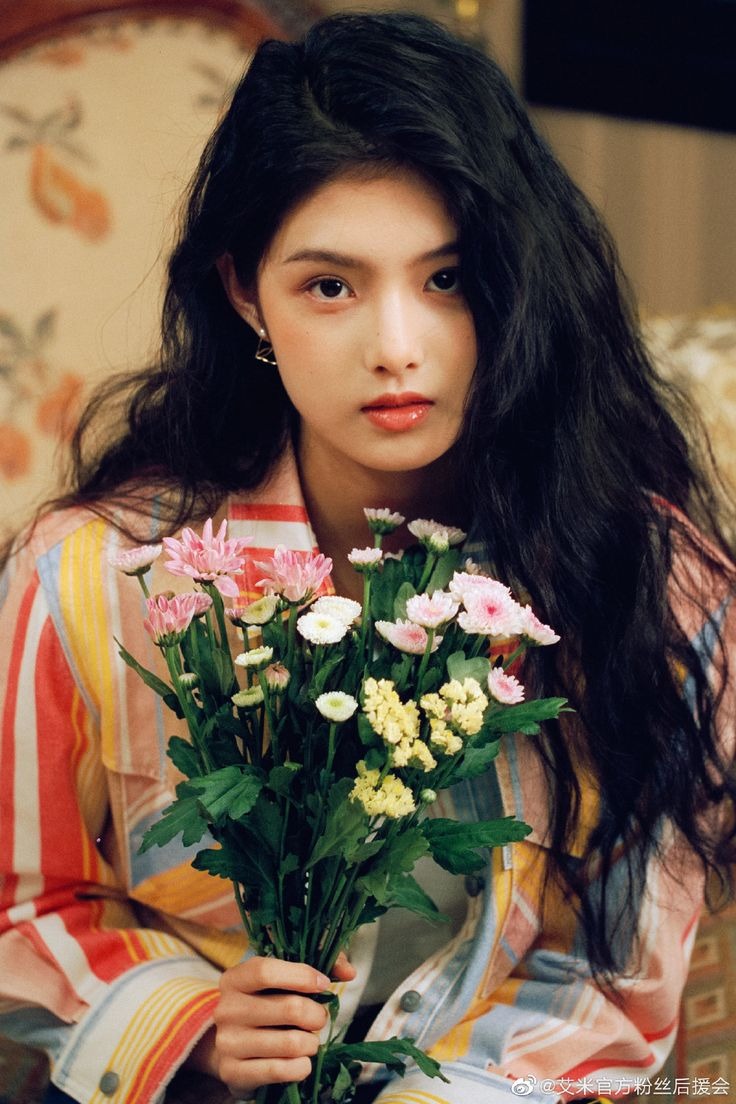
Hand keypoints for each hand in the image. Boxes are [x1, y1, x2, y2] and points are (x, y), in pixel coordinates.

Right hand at [208, 954, 355, 1094]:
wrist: (234, 1045)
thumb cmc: (266, 1004)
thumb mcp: (282, 979)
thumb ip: (317, 966)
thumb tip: (349, 972)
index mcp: (236, 979)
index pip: (266, 971)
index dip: (302, 976)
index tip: (323, 984)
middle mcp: (227, 1009)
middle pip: (289, 1008)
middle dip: (317, 1015)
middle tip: (318, 1018)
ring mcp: (228, 1042)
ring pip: (291, 1043)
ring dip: (311, 1043)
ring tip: (308, 1040)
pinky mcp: (234, 1072)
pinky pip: (282, 1071)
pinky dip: (301, 1066)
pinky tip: (301, 1060)